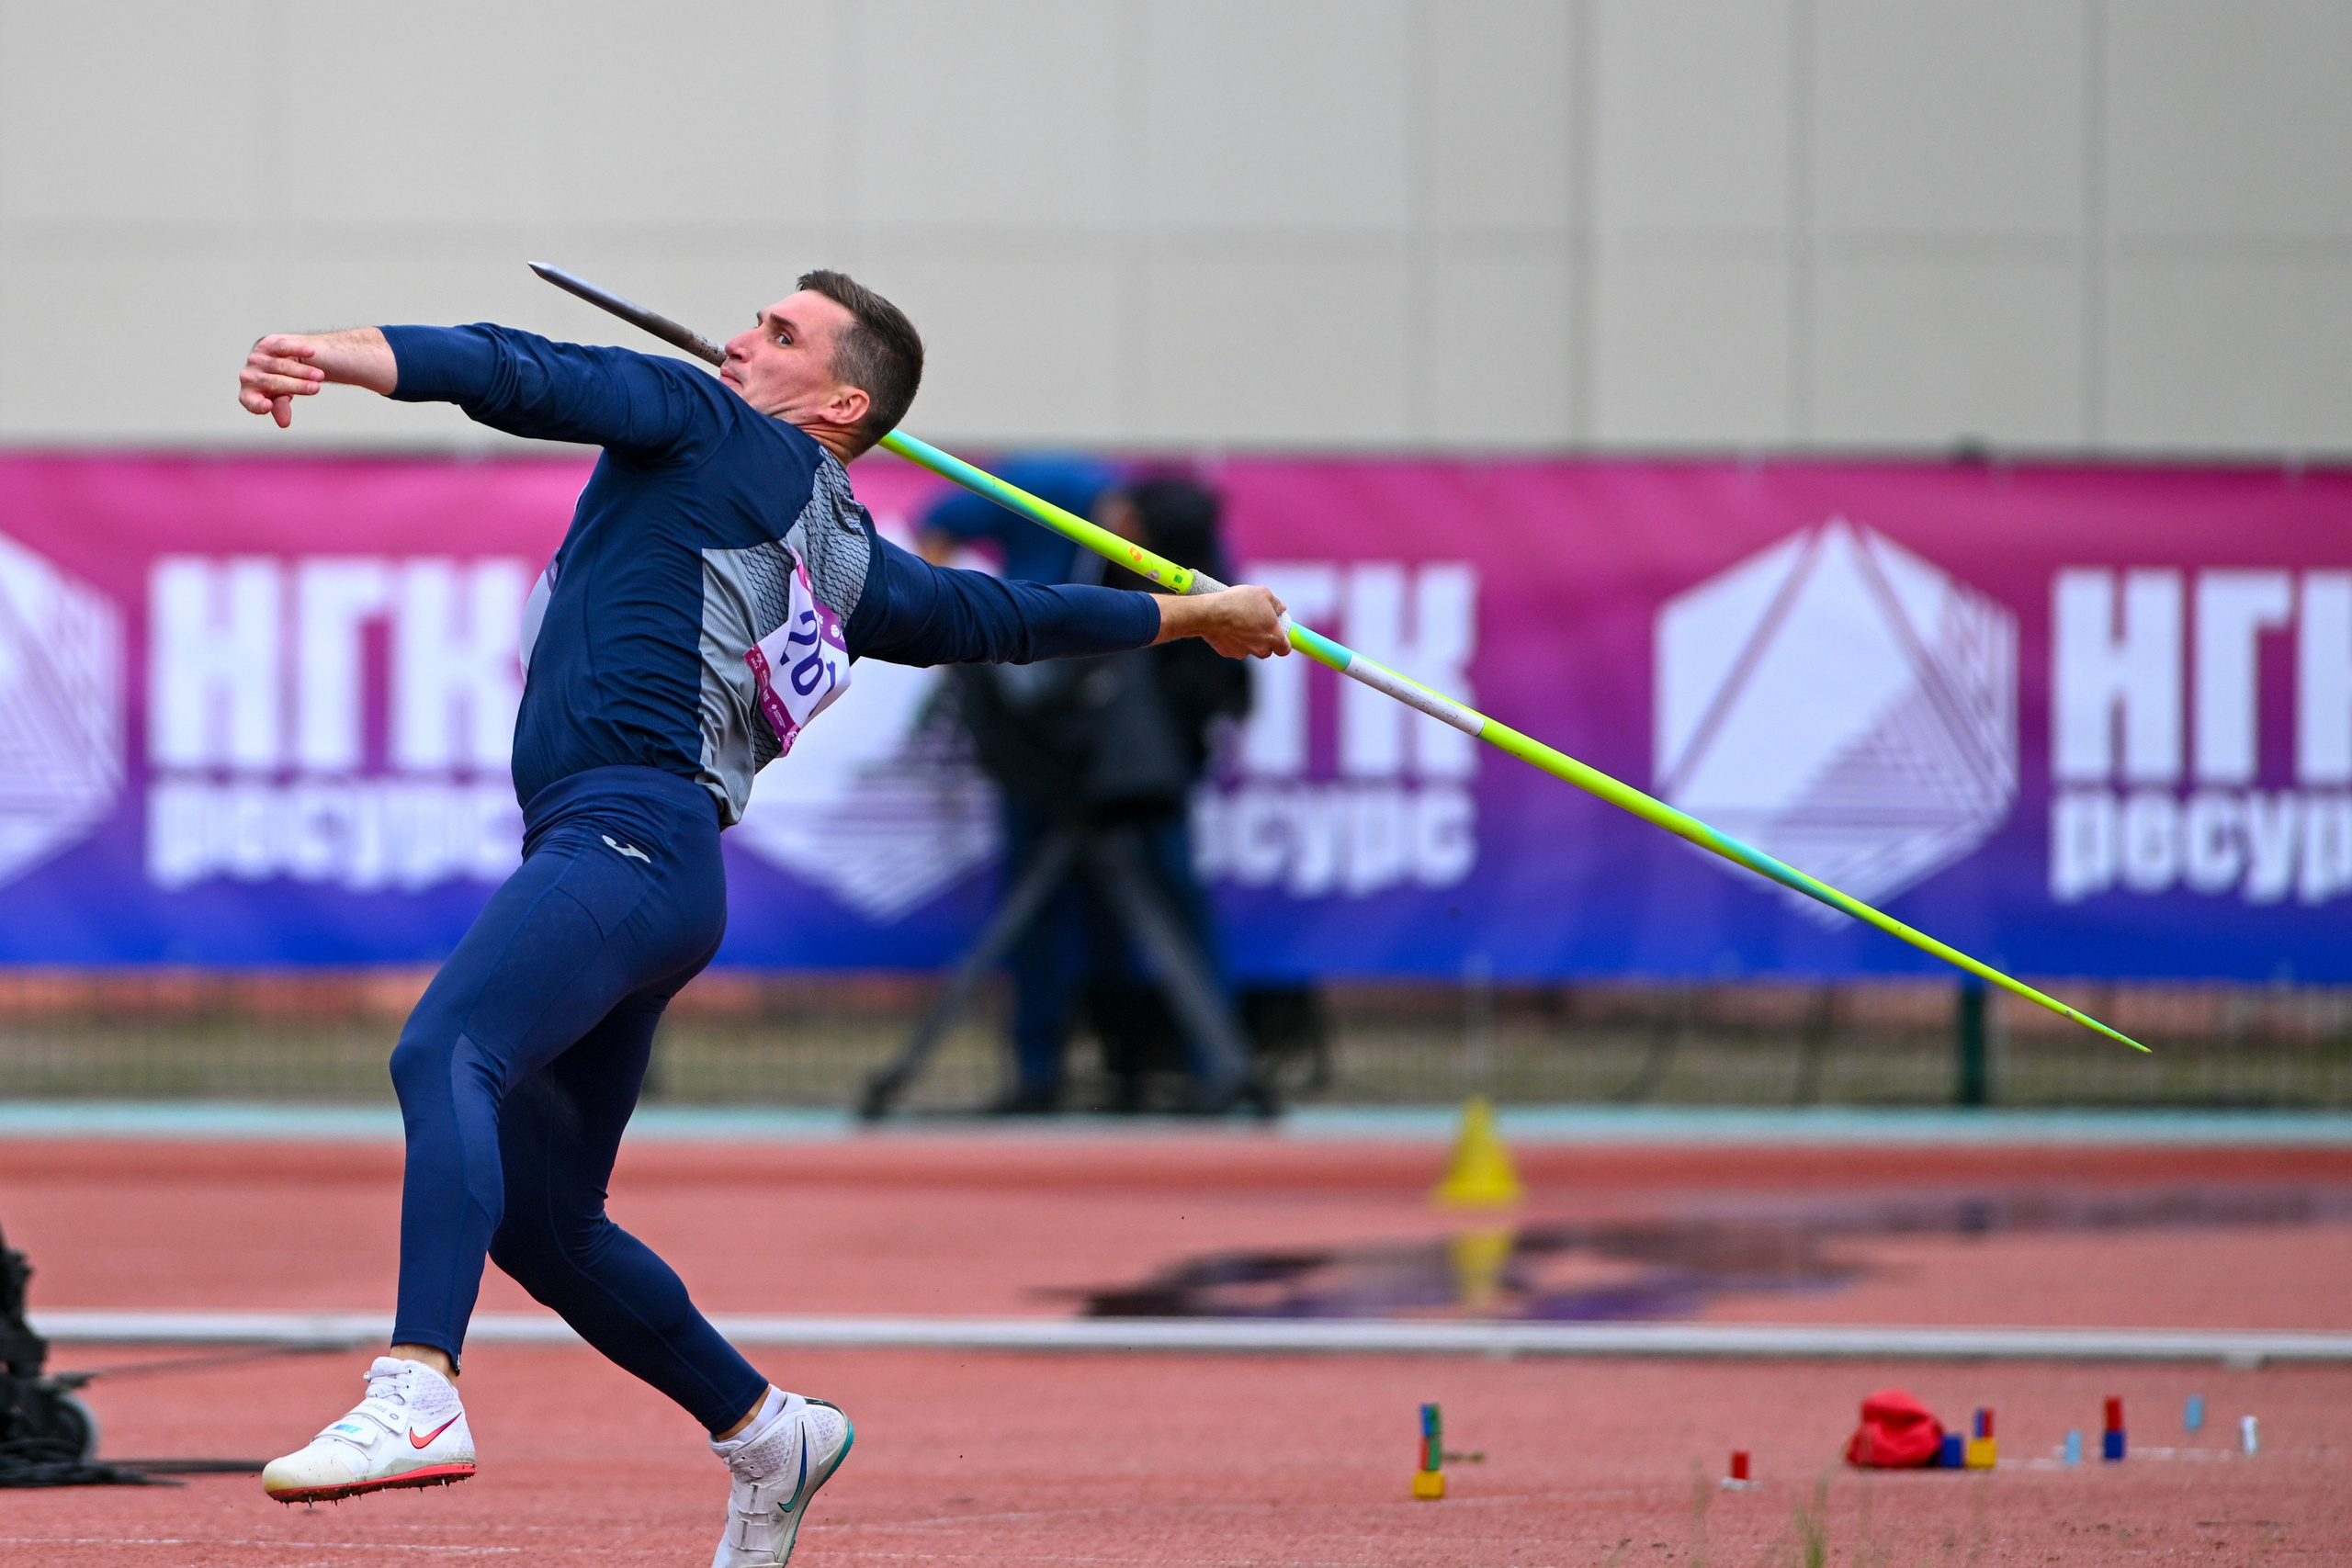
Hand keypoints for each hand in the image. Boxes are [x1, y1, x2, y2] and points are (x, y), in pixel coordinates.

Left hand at [239, 335, 326, 426]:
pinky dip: (297, 349)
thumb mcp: (283, 398)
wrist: (283, 361)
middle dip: (297, 385)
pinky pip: (282, 347)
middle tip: (315, 388)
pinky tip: (311, 352)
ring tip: (320, 376)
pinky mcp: (267, 344)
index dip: (258, 404)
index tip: (268, 405)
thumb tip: (284, 423)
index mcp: (249, 394)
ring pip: (281, 366)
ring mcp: (256, 358)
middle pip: (273, 382)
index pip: (250, 401)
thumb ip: (281, 408)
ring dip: (303, 371)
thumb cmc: (282, 384)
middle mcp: (248, 376)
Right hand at [1155, 585, 1291, 658]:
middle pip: (1267, 650)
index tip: (1278, 633)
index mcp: (1273, 636)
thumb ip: (1276, 604)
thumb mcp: (1263, 594)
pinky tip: (1226, 627)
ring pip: (1250, 649)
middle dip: (1264, 641)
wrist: (1210, 613)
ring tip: (1238, 622)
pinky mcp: (1228, 653)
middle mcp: (1260, 648)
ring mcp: (1243, 652)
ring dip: (1247, 640)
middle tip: (1257, 624)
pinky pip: (1234, 648)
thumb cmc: (1239, 602)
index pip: (1285, 649)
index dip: (1283, 642)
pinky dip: (1232, 640)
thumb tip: (1281, 609)